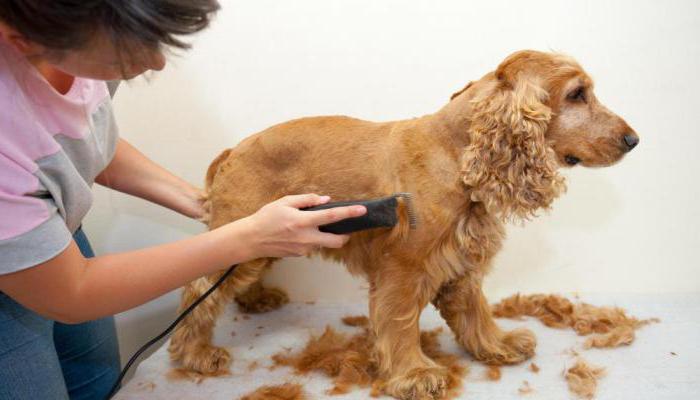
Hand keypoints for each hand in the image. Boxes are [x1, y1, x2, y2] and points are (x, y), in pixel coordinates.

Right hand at [241, 194, 365, 258]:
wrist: (251, 239)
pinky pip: (312, 246)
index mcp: (302, 222)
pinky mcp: (299, 255)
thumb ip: (306, 200)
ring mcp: (303, 249)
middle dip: (345, 236)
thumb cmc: (266, 218)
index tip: (362, 210)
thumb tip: (325, 200)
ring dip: (324, 236)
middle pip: (337, 241)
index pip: (331, 217)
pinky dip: (311, 239)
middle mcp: (306, 238)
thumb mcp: (284, 202)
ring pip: (324, 244)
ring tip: (309, 226)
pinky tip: (298, 233)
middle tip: (343, 228)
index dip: (349, 213)